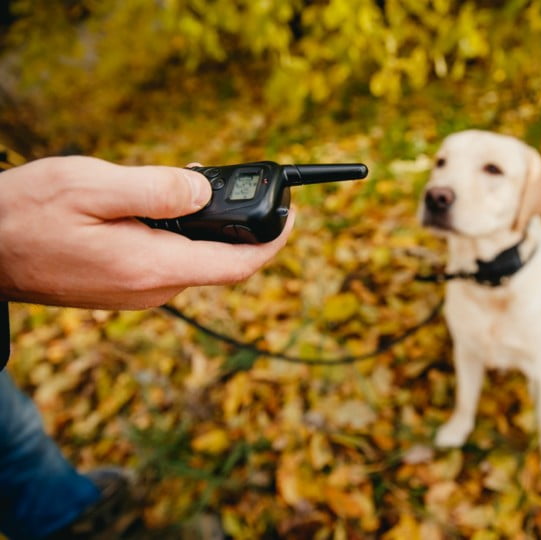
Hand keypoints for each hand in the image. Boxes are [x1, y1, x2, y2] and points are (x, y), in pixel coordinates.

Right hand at [0, 156, 294, 308]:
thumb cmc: (27, 216)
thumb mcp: (91, 187)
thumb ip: (155, 189)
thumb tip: (202, 190)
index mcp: (154, 267)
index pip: (238, 264)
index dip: (274, 241)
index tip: (293, 215)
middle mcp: (154, 290)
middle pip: (220, 261)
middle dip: (234, 224)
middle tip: (228, 186)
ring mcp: (139, 295)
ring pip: (193, 259)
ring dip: (202, 227)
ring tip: (185, 189)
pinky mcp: (125, 290)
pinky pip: (169, 262)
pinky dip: (177, 236)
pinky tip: (154, 211)